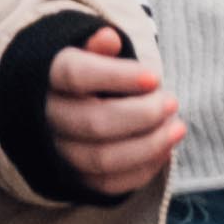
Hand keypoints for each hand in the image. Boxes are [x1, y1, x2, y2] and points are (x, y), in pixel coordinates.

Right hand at [39, 25, 186, 197]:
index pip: (75, 75)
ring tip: (177, 127)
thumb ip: (96, 45)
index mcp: (46, 76)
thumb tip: (109, 38)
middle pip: (95, 123)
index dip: (116, 77)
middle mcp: (48, 118)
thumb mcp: (82, 50)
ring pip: (103, 159)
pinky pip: (107, 184)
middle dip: (142, 115)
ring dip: (148, 146)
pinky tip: (165, 150)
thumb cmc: (81, 73)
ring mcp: (58, 152)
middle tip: (172, 102)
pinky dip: (142, 170)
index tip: (154, 77)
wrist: (53, 106)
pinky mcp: (74, 178)